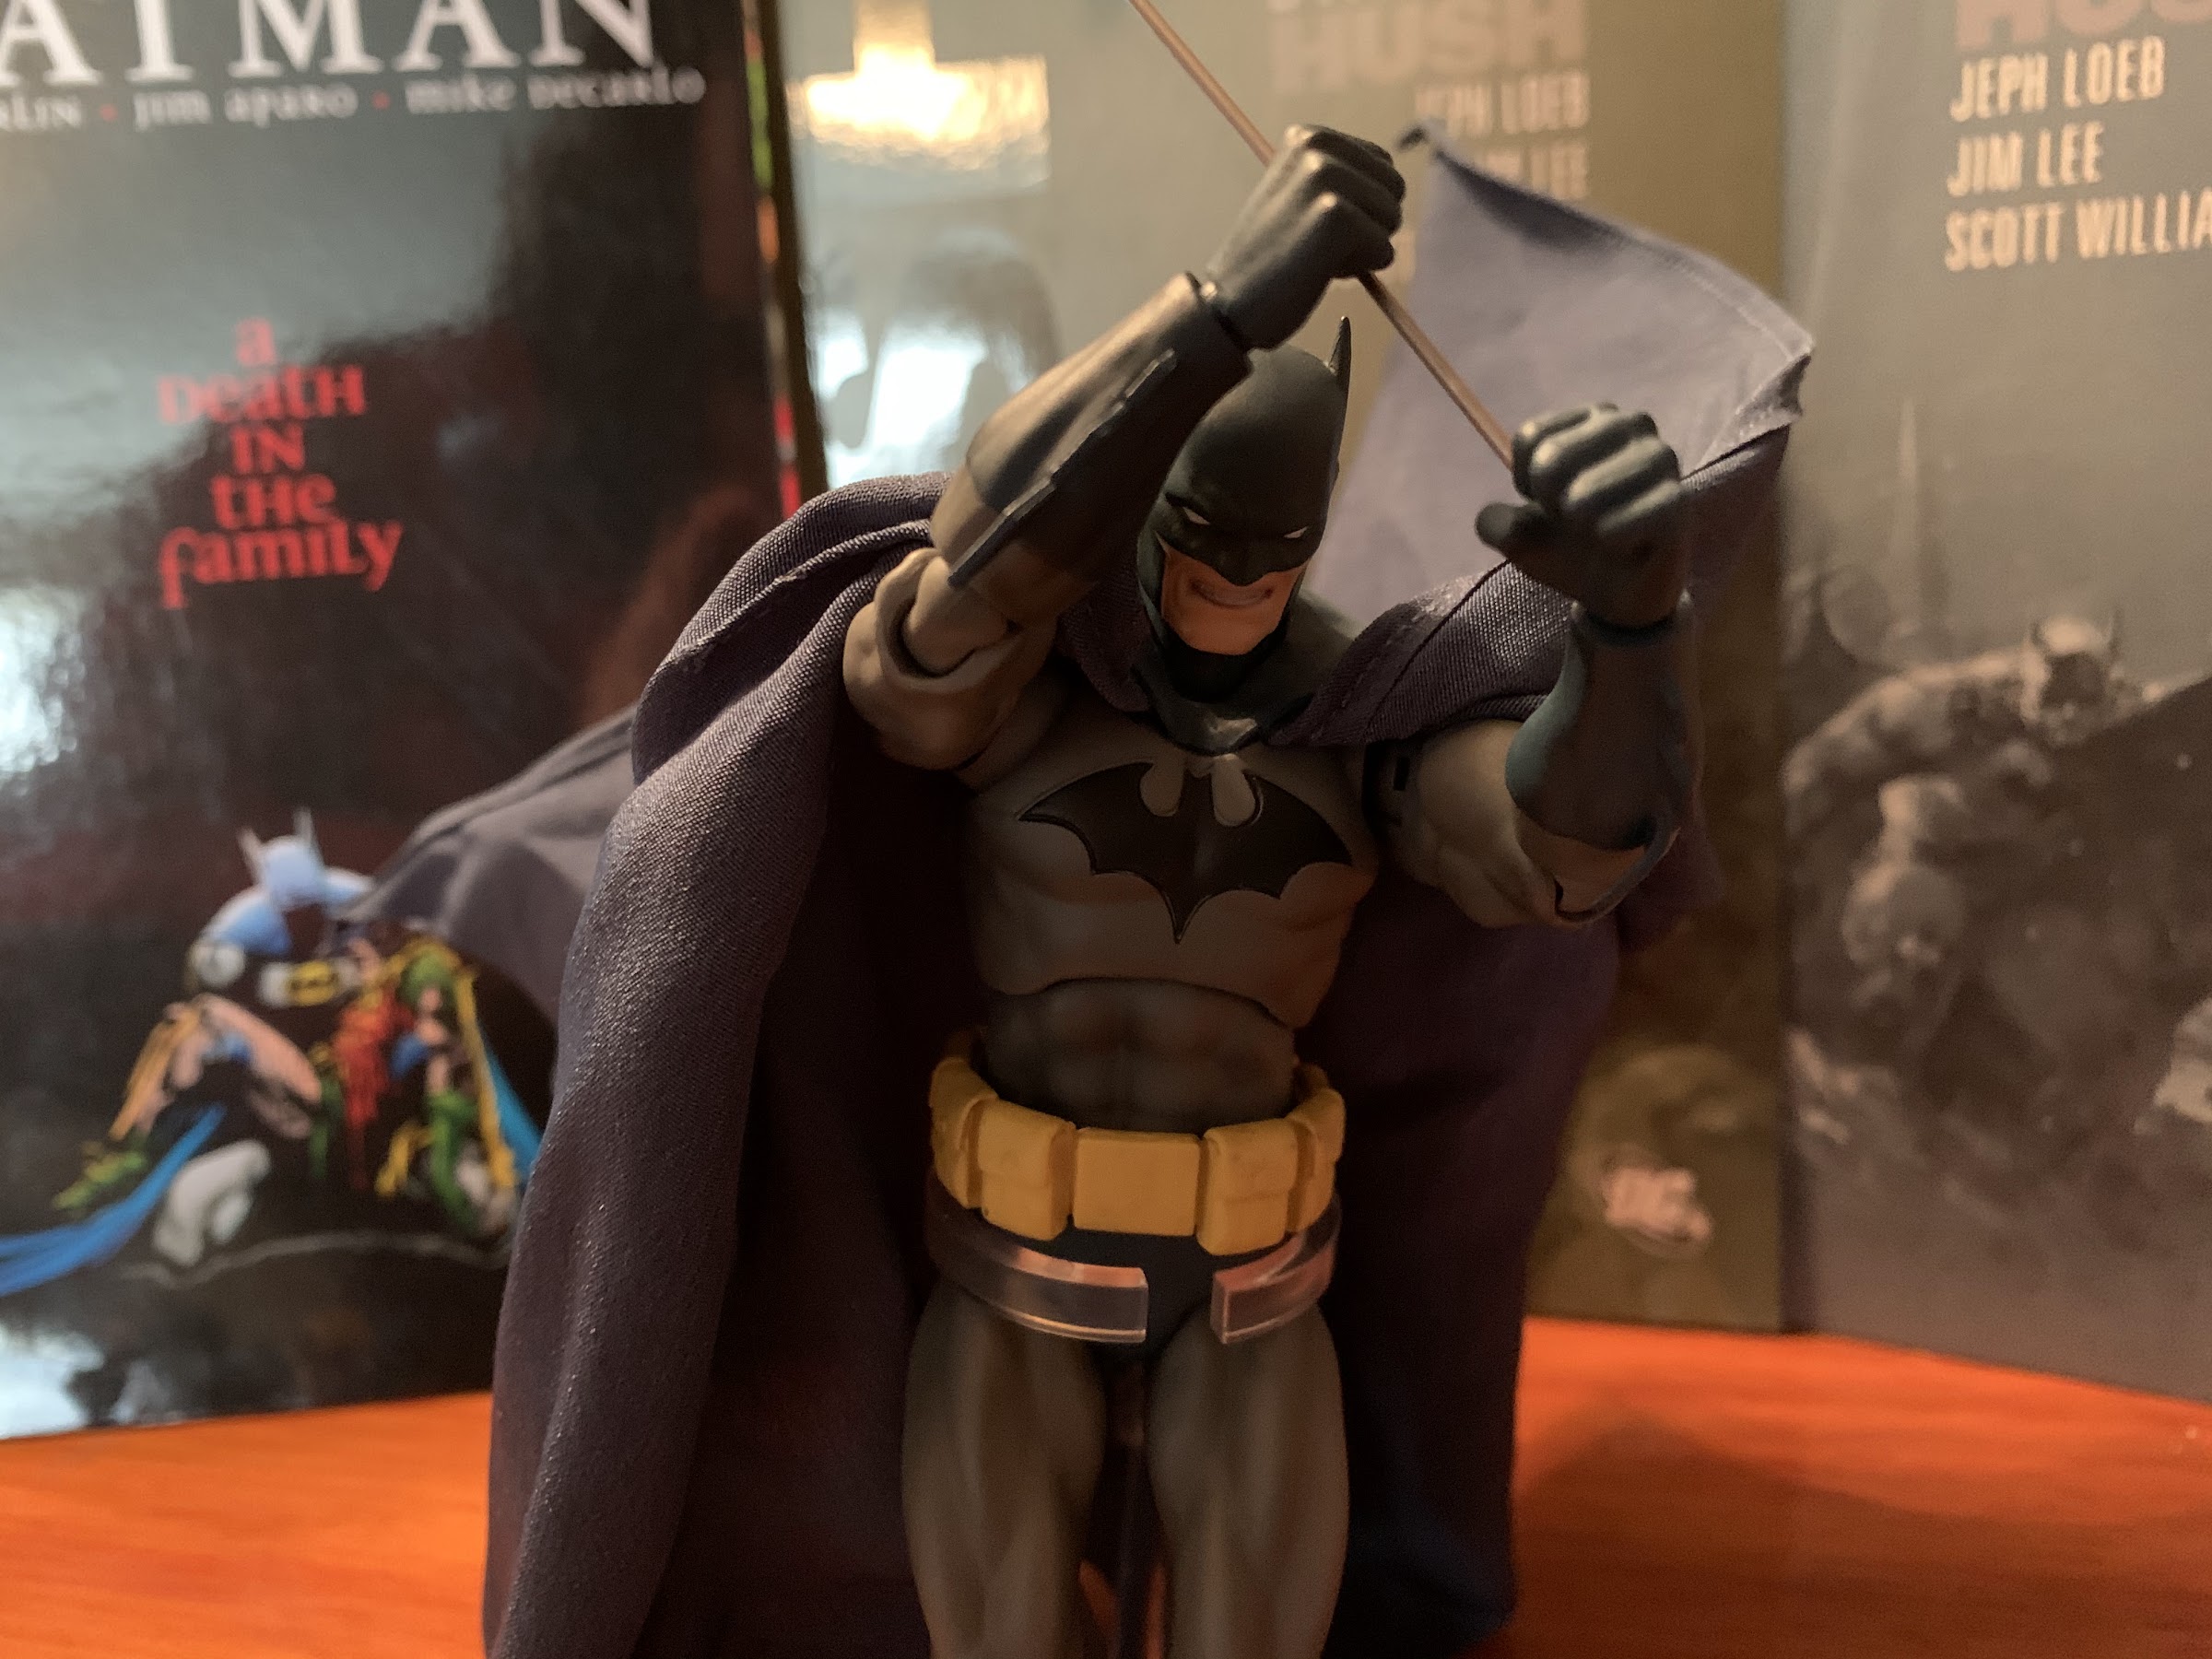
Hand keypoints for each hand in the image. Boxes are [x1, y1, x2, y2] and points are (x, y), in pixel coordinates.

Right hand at [1199, 125, 1404, 351]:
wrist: (1229, 302)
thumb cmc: (1272, 258)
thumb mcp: (1301, 195)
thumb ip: (1342, 177)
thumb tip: (1396, 181)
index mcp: (1310, 136)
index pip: (1383, 165)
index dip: (1360, 204)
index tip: (1313, 221)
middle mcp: (1317, 147)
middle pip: (1394, 188)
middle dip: (1368, 223)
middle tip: (1315, 241)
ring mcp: (1325, 178)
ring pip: (1392, 219)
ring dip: (1362, 248)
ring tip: (1315, 254)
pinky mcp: (1335, 217)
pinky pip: (1384, 250)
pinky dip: (1359, 269)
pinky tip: (1318, 270)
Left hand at [1476, 405, 1685, 629]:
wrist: (1619, 592)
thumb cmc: (1572, 548)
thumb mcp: (1521, 537)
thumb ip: (1497, 524)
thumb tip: (1494, 521)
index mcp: (1591, 419)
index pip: (1530, 438)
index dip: (1525, 482)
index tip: (1544, 501)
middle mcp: (1630, 426)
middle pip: (1551, 458)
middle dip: (1548, 504)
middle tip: (1572, 521)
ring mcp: (1660, 459)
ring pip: (1586, 491)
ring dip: (1577, 524)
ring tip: (1595, 534)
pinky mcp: (1678, 500)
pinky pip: (1622, 521)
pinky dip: (1608, 541)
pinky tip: (1618, 547)